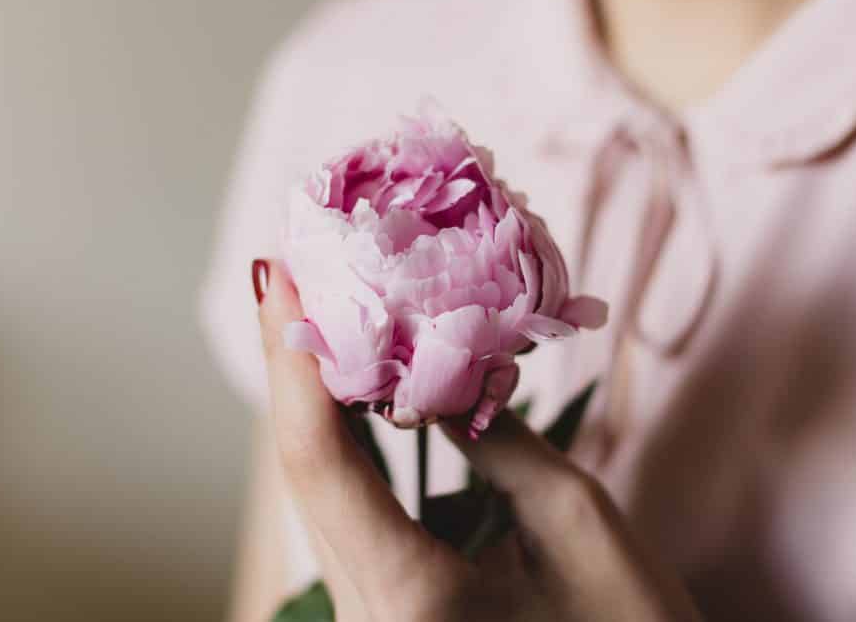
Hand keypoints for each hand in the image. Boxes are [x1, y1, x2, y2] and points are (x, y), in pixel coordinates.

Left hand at [254, 260, 699, 621]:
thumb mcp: (573, 519)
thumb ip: (494, 436)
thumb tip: (442, 357)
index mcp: (409, 598)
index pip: (323, 459)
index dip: (296, 357)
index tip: (282, 272)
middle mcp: (366, 613)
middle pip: (306, 470)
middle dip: (296, 362)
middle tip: (293, 269)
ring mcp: (370, 615)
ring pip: (321, 490)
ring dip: (316, 395)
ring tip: (317, 307)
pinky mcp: (388, 608)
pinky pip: (351, 512)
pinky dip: (346, 439)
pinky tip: (352, 384)